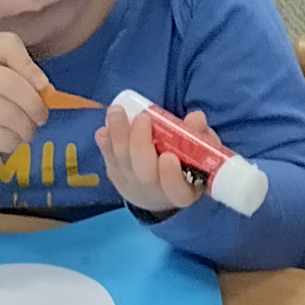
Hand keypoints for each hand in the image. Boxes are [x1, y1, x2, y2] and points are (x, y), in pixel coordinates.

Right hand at [0, 33, 56, 185]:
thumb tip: (45, 90)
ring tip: (26, 130)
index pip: (7, 44)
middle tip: (41, 117)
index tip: (43, 86)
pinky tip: (11, 140)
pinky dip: (14, 142)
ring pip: (8, 114)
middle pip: (9, 82)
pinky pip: (1, 136)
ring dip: (26, 127)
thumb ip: (18, 73)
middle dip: (34, 104)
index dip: (30, 66)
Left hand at [92, 96, 208, 215]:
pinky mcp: (117, 178)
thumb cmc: (186, 164)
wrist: (160, 189)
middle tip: (142, 118)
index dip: (171, 177)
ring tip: (117, 111)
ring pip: (123, 165)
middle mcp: (155, 193)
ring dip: (118, 136)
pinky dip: (105, 144)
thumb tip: (196, 117)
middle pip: (144, 175)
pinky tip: (104, 129)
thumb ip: (199, 135)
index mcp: (182, 192)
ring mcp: (133, 186)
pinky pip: (109, 161)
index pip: (176, 191)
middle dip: (140, 144)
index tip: (168, 157)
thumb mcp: (200, 152)